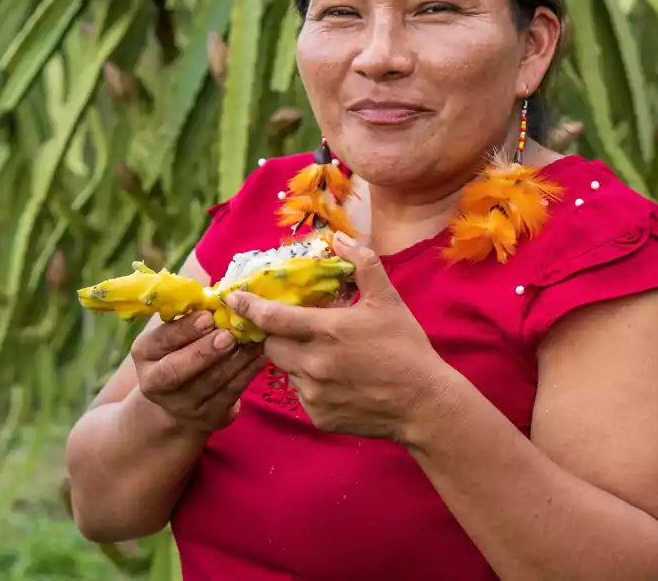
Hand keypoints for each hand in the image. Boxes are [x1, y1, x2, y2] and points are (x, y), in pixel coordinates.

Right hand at [130, 311, 265, 433]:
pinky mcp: (208, 419)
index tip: (207, 316)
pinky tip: (261, 356)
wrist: (181, 401)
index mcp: (144, 353)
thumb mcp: (175, 333)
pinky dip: (248, 374)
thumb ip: (191, 315)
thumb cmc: (183, 349)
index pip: (160, 341)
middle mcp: (155, 383)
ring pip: (210, 383)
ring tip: (254, 340)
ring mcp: (182, 406)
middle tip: (228, 335)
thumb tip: (222, 292)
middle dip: (204, 351)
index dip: (184, 330)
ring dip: (235, 360)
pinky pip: (231, 395)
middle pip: (177, 370)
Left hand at [225, 232, 451, 440]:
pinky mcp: (318, 417)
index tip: (233, 299)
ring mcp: (313, 394)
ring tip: (327, 356)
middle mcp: (313, 364)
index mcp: (326, 331)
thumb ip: (362, 265)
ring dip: (296, 360)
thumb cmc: (406, 347)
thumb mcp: (388, 300)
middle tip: (299, 329)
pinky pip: (301, 395)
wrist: (423, 403)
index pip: (271, 318)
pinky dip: (311, 385)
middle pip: (271, 346)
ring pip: (286, 371)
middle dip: (278, 335)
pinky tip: (338, 380)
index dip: (248, 307)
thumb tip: (340, 239)